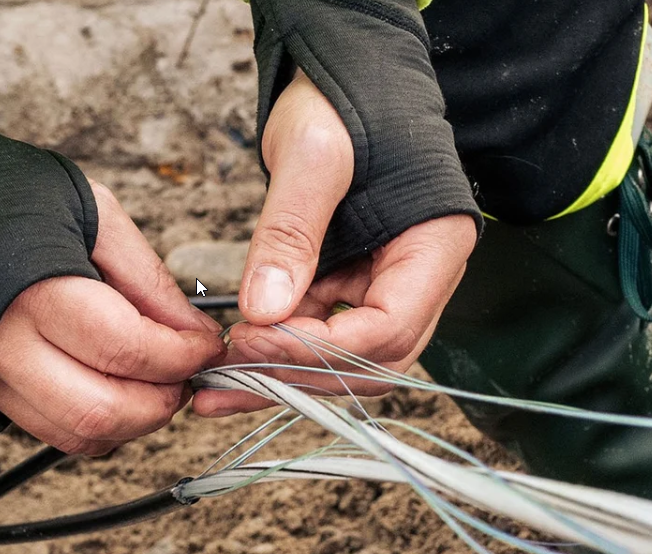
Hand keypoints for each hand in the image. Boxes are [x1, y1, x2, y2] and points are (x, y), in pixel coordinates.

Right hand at [0, 182, 225, 454]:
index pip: (127, 350)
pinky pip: (53, 433)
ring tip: (157, 381)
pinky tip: (118, 389)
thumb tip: (193, 330)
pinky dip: (99, 426)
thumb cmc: (5, 200)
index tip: (206, 345)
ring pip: (78, 435)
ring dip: (134, 422)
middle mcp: (3, 344)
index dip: (181, 356)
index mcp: (34, 289)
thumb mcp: (93, 213)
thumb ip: (147, 278)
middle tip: (187, 373)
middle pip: (102, 411)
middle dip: (162, 402)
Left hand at [191, 71, 475, 416]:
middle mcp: (421, 275)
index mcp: (436, 245)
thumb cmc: (345, 97)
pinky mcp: (352, 280)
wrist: (345, 69)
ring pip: (343, 355)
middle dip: (301, 373)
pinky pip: (321, 330)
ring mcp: (387, 281)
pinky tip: (230, 358)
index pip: (390, 329)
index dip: (322, 349)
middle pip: (372, 358)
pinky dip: (278, 349)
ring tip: (215, 384)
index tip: (255, 342)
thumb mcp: (314, 155)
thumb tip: (264, 312)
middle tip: (230, 374)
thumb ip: (292, 233)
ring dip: (283, 373)